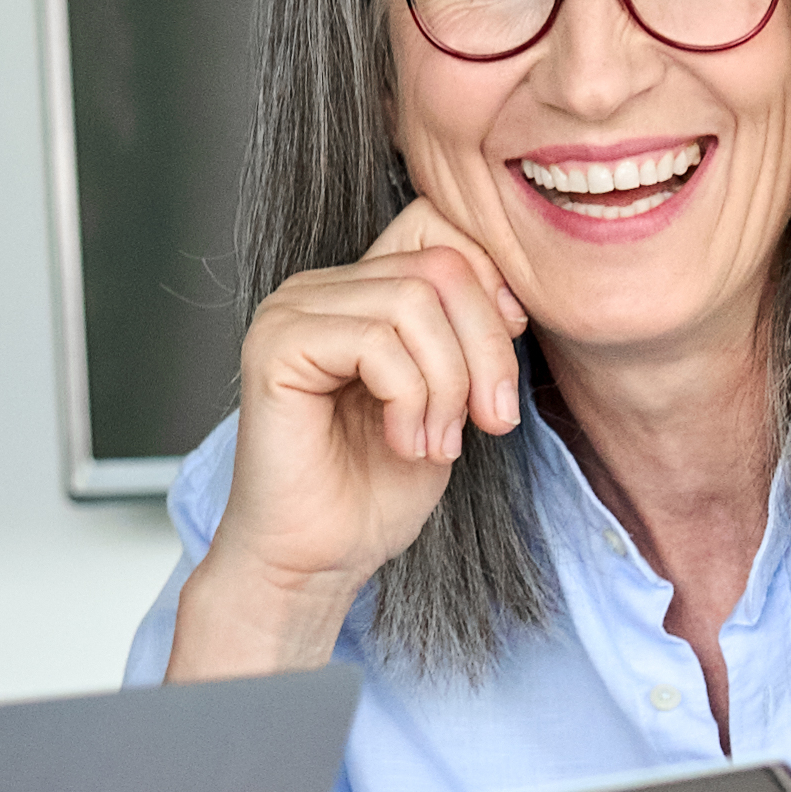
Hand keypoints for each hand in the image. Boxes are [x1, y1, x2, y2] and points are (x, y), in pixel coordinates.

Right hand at [167, 204, 528, 677]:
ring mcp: (292, 311)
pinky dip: (411, 400)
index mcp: (359, 290)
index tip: (501, 373)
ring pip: (416, 303)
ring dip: (448, 385)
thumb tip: (513, 295)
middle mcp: (320, 288)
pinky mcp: (277, 346)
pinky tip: (402, 443)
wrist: (317, 560)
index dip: (493, 290)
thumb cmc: (375, 489)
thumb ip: (469, 335)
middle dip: (486, 349)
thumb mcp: (451, 398)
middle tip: (491, 422)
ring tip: (436, 443)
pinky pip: (377, 342)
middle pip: (442, 266)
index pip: (442, 231)